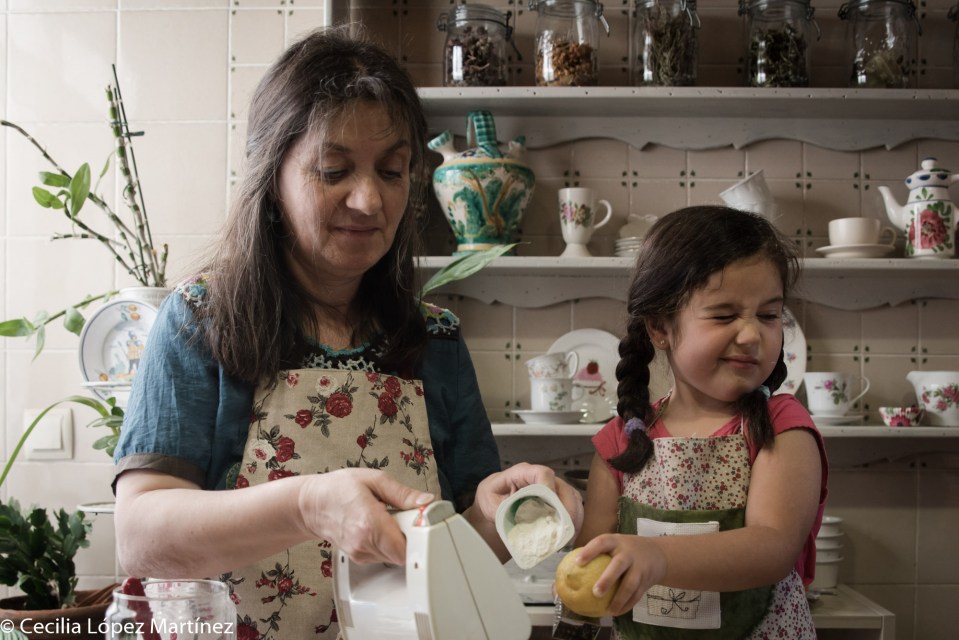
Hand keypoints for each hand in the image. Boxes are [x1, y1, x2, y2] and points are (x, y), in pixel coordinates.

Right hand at [298, 468, 432, 565]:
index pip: (404, 549)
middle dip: (409, 537)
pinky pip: (382, 556)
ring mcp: (359, 553)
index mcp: (369, 523)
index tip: (419, 524)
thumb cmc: (339, 488)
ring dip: (397, 541)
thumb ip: (403, 494)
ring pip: (393, 557)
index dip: (417, 539)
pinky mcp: (358, 557)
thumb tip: (426, 501)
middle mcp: (363, 543)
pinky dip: (386, 544)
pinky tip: (378, 528)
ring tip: (387, 520)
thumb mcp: (374, 479)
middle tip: (402, 517)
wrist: (311, 504)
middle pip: (402, 554)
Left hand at [473, 462, 583, 532]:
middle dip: (566, 508)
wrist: (494, 503)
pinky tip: (569, 534)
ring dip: (573, 516)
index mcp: (522, 473)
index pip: (543, 473)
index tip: (549, 508)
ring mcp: (551, 488)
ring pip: (571, 497)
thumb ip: (503, 506)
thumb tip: (520, 515)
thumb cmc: (492, 499)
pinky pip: (573, 506)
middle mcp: (540, 478)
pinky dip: (574, 520)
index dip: (549, 489)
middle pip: (562, 487)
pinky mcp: (557, 499)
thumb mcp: (489, 502)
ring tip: (567, 534)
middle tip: (563, 527)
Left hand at [576, 533, 667, 615]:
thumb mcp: (613, 546)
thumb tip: (567, 574)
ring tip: (608, 610)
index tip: (577, 562)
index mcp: (616, 541)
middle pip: (619, 565)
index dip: (590, 551)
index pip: (602, 542)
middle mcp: (629, 552)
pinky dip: (627, 605)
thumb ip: (595, 556)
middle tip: (595, 592)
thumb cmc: (625, 551)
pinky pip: (637, 595)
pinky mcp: (647, 580)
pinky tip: (616, 612)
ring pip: (631, 584)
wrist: (657, 554)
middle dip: (607, 579)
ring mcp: (640, 566)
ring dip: (619, 598)